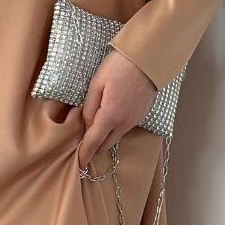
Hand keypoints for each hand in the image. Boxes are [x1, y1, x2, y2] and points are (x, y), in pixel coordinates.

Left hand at [77, 50, 155, 169]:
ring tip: (95, 124)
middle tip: (82, 139)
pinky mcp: (141, 116)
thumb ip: (89, 108)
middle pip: (105, 145)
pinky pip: (124, 129)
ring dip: (105, 137)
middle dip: (94, 147)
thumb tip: (86, 126)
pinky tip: (110, 115)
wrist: (147, 59)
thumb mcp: (96, 84)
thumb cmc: (119, 66)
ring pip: (115, 137)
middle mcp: (124, 123)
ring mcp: (134, 121)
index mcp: (110, 116)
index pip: (93, 143)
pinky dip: (114, 128)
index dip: (84, 155)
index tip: (77, 166)